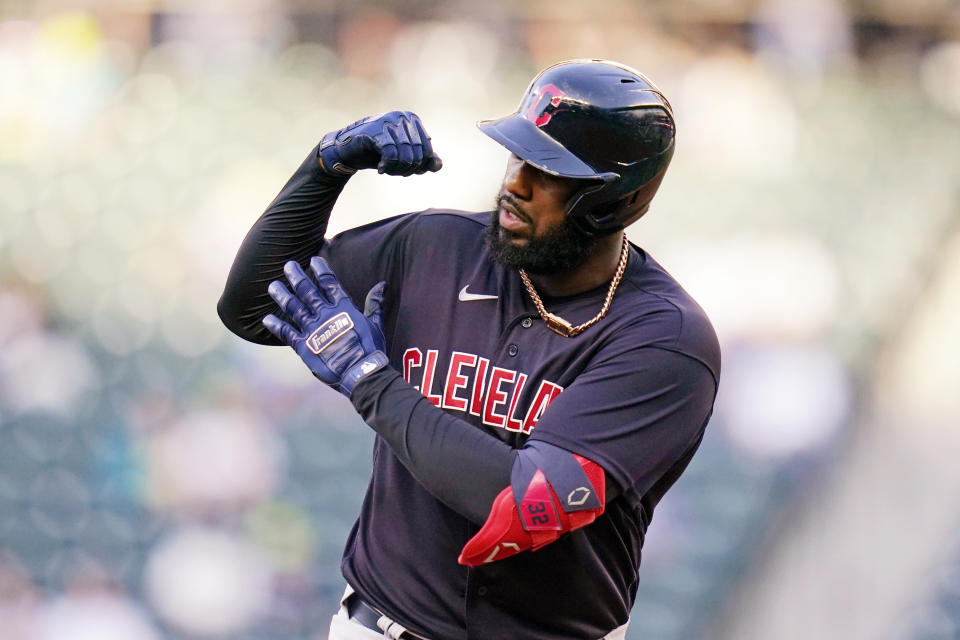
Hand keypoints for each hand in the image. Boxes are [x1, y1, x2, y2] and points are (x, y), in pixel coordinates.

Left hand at [262, 258, 388, 397]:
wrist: (360, 373)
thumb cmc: (371, 349)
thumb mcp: (375, 323)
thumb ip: (374, 303)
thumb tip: (381, 285)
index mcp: (343, 308)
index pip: (329, 283)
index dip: (321, 270)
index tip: (313, 260)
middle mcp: (325, 315)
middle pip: (307, 291)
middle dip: (296, 277)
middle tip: (287, 265)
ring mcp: (313, 330)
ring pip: (294, 308)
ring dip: (282, 296)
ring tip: (273, 285)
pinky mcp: (304, 347)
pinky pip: (287, 333)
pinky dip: (276, 326)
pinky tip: (266, 319)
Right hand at [318, 111, 442, 175]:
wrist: (348, 151)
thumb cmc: (378, 152)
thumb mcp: (404, 156)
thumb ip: (423, 160)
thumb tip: (438, 166)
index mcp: (412, 119)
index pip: (427, 151)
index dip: (418, 166)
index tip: (404, 169)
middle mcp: (402, 117)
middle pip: (417, 155)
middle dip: (407, 169)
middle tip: (393, 171)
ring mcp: (388, 122)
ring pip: (406, 156)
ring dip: (397, 170)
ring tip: (387, 169)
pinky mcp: (375, 131)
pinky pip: (391, 154)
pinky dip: (387, 167)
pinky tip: (380, 169)